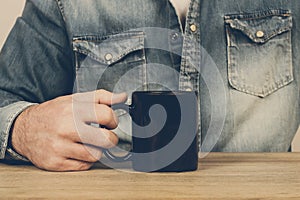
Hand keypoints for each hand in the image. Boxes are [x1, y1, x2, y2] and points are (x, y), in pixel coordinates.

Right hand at [11, 90, 126, 170]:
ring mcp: (60, 147)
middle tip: (105, 136)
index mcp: (73, 110)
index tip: (110, 122)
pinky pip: (84, 166)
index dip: (113, 120)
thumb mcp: (74, 99)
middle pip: (106, 139)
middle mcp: (66, 128)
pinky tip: (79, 151)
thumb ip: (100, 97)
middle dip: (111, 138)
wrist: (24, 129)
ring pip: (96, 154)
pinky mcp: (56, 163)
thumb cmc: (52, 113)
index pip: (106, 115)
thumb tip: (122, 97)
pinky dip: (86, 160)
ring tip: (89, 143)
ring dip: (97, 149)